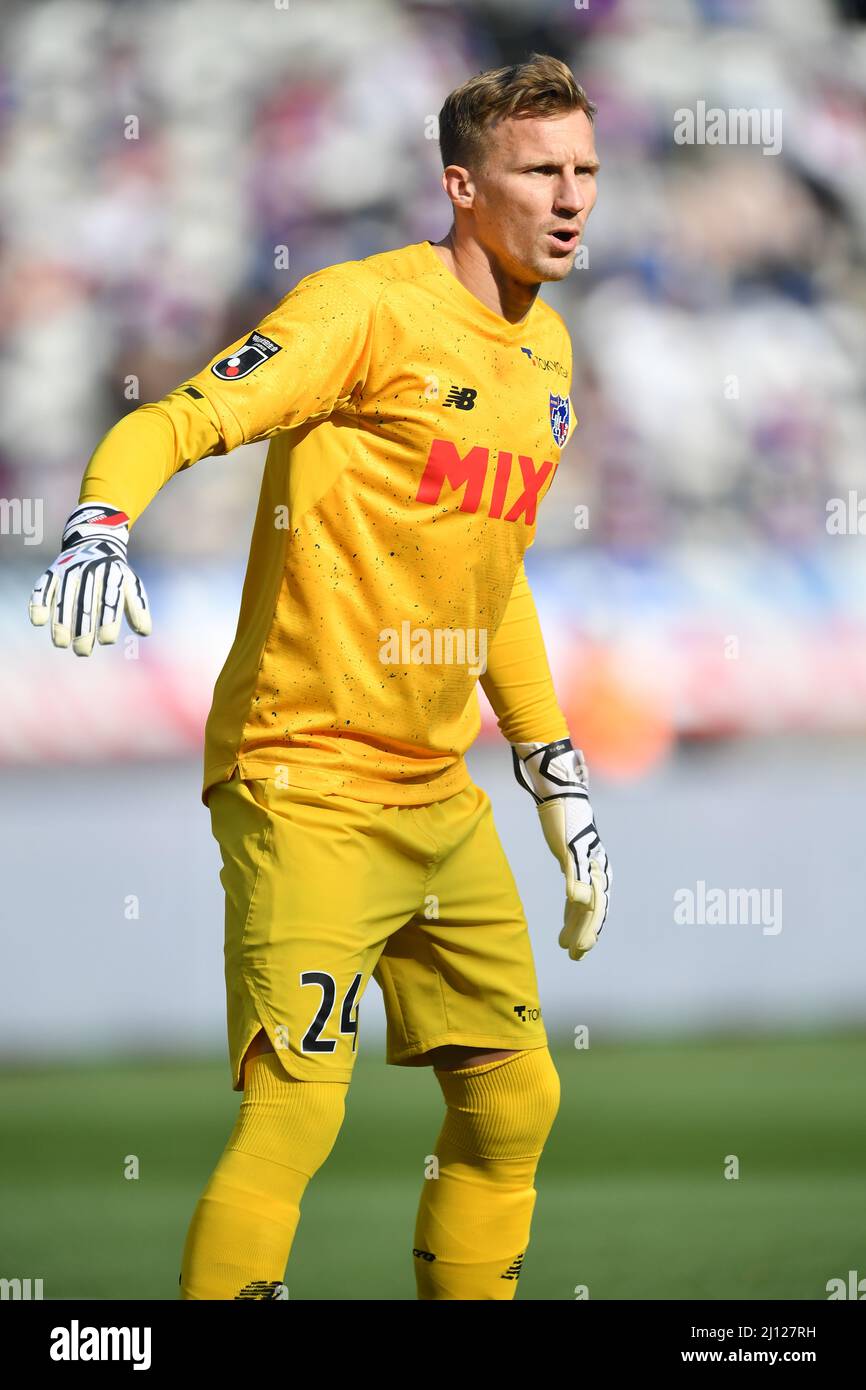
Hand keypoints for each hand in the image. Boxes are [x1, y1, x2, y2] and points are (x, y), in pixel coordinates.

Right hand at [29, 502, 151, 655]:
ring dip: (61, 622)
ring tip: (62, 644)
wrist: (94, 542)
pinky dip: (39, 602)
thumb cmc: (116, 574)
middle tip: (83, 652)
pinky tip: (39, 622)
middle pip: (85, 603)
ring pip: (63, 598)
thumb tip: (144, 632)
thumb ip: (138, 608)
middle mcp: (90, 571)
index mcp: (113, 575)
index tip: (106, 641)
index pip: (110, 600)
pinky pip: (43, 586)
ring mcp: (69, 570)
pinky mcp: (52, 571)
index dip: (109, 620)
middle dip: (83, 629)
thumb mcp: (131, 586)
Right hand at [512, 737, 610, 960]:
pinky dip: (576, 891)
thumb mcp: (571, 853)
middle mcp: (597, 865)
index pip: (598, 906)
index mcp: (598, 868)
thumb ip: (574, 873)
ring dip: (579, 924)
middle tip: (577, 957)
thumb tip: (574, 896)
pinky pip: (575, 874)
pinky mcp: (572, 848)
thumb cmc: (566, 821)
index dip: (590, 930)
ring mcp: (585, 858)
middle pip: (596, 908)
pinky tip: (573, 905)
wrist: (562, 790)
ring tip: (571, 946)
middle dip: (586, 934)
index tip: (580, 950)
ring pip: (587, 899)